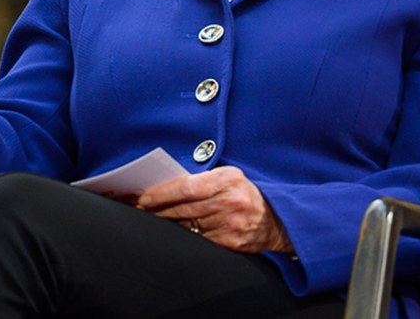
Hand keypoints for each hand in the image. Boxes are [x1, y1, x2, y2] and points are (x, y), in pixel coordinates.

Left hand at [136, 166, 292, 252]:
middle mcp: (229, 202)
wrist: (277, 220)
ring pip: (188, 225)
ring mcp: (230, 224)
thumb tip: (167, 185)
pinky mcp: (230, 242)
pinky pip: (199, 239)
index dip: (162, 193)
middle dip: (158, 210)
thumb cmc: (245, 194)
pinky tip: (174, 231)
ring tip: (154, 218)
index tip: (144, 197)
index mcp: (227, 181)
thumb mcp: (229, 177)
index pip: (186, 187)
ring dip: (167, 223)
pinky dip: (184, 235)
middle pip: (183, 208)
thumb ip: (202, 179)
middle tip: (141, 209)